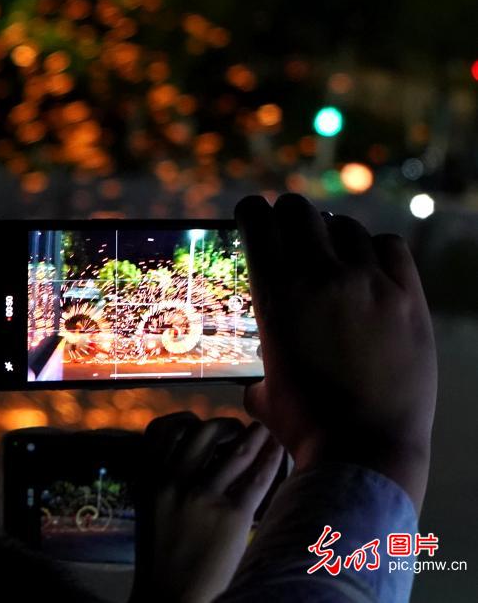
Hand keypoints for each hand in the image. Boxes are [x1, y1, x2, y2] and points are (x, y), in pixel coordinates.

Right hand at [131, 413, 283, 602]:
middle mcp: (172, 481)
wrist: (169, 596)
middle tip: (236, 432)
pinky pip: (256, 478)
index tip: (198, 424)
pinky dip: (270, 460)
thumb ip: (161, 478)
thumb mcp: (149, 506)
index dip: (185, 421)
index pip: (163, 429)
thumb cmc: (161, 554)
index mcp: (148, 477)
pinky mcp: (231, 516)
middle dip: (224, 426)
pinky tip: (277, 451)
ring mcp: (203, 497)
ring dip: (255, 437)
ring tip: (264, 433)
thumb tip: (190, 454)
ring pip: (236, 451)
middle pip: (203, 432)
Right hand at [235, 193, 436, 510]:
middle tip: (289, 233)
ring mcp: (369, 283)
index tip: (252, 217)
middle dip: (288, 217)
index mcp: (276, 291)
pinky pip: (390, 247)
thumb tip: (255, 381)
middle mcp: (320, 275)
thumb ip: (257, 369)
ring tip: (332, 254)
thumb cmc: (304, 424)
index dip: (251, 212)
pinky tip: (370, 267)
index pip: (257, 219)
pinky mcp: (409, 298)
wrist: (363, 450)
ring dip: (331, 235)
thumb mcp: (263, 390)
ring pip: (345, 226)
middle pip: (299, 210)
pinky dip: (374, 249)